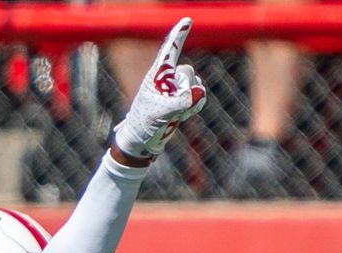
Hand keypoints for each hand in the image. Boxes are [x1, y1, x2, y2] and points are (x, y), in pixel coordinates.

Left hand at [112, 18, 207, 160]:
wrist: (141, 143)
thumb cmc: (143, 125)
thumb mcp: (161, 114)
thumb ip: (180, 102)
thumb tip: (198, 92)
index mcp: (155, 77)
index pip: (168, 52)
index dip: (178, 35)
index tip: (187, 20)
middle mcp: (166, 79)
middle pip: (188, 72)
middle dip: (185, 89)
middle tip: (169, 107)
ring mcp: (175, 89)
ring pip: (196, 85)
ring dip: (190, 102)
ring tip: (172, 116)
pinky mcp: (182, 100)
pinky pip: (199, 96)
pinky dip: (195, 107)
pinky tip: (181, 117)